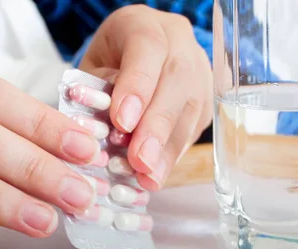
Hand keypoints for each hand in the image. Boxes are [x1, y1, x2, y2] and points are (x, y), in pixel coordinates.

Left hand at [79, 5, 212, 190]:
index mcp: (143, 24)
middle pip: (177, 79)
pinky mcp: (206, 98)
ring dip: (168, 147)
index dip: (137, 86)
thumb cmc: (107, 64)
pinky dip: (174, 153)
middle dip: (157, 125)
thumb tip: (107, 131)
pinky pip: (195, 126)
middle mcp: (178, 41)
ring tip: (148, 176)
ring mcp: (199, 69)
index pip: (147, 47)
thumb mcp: (91, 69)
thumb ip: (97, 91)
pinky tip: (158, 173)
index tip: (122, 122)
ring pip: (192, 106)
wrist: (132, 57)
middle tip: (140, 160)